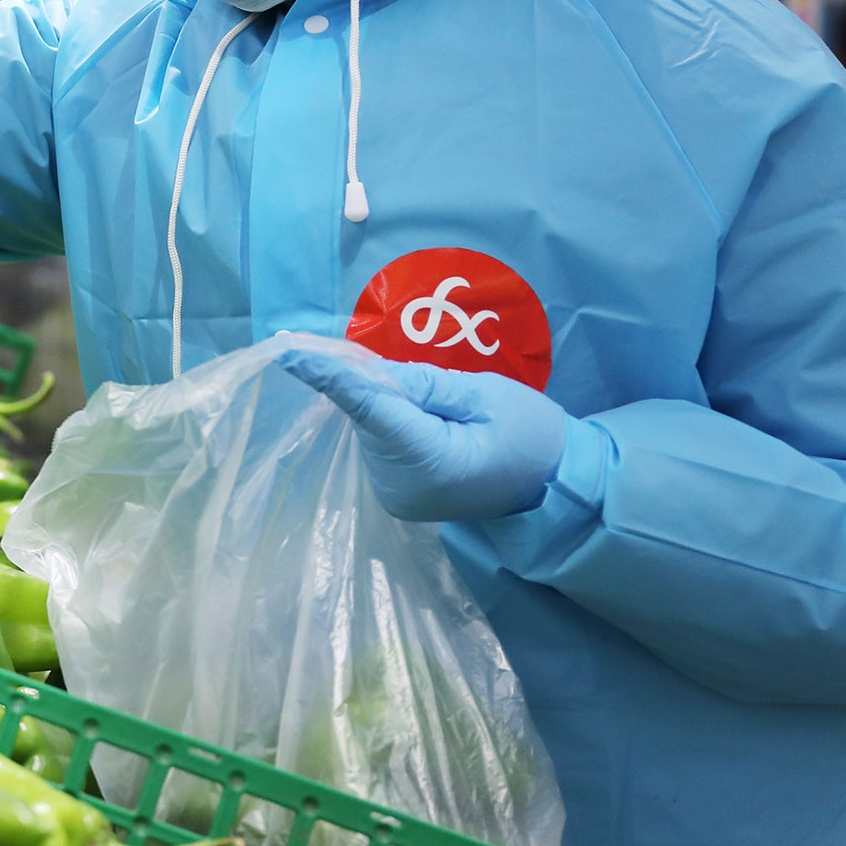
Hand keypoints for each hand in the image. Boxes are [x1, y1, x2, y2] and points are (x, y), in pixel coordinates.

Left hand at [276, 348, 568, 522]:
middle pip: (368, 414)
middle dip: (383, 385)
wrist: (557, 487)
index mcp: (426, 462)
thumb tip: (368, 373)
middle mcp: (398, 486)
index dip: (328, 375)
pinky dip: (392, 420)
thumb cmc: (532, 435)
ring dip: (391, 403)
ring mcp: (393, 495)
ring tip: (448, 409)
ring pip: (371, 425)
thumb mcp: (484, 394)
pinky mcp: (395, 493)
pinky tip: (426, 416)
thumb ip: (422, 383)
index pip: (366, 408)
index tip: (288, 350)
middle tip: (437, 384)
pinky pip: (380, 440)